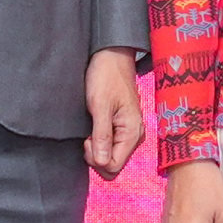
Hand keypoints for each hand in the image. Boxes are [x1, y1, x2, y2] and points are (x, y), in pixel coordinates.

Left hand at [84, 49, 145, 178]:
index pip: (113, 166)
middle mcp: (134, 135)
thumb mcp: (100, 106)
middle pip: (113, 163)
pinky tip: (94, 125)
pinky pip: (111, 143)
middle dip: (96, 155)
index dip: (96, 158)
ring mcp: (129, 130)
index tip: (87, 139)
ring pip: (111, 154)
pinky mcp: (122, 125)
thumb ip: (102, 136)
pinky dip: (100, 139)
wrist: (111, 55)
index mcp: (132, 132)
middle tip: (87, 134)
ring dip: (97, 146)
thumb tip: (102, 163)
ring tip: (91, 126)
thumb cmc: (107, 76)